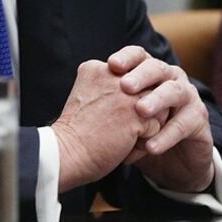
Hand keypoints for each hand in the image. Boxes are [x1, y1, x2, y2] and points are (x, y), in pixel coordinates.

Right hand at [51, 59, 161, 191]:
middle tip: (110, 129)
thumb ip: (107, 88)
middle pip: (144, 90)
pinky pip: (156, 128)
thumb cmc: (74, 134)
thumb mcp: (85, 96)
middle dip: (136, 114)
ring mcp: (126, 93)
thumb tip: (140, 98)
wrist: (65, 154)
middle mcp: (112, 74)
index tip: (101, 117)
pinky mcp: (138, 115)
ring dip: (142, 128)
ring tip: (118, 139)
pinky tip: (123, 149)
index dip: (121, 101)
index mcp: (95, 68)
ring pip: (155, 109)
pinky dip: (142, 144)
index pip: (128, 78)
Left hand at [108, 46, 214, 192]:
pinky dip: (167, 135)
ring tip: (140, 111)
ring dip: (157, 100)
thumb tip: (82, 93)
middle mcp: (171, 77)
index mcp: (150, 71)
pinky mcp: (199, 119)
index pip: (139, 55)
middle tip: (125, 86)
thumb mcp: (123, 116)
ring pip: (175, 91)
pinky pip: (185, 123)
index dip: (126, 57)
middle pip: (157, 68)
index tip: (110, 65)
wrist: (171, 160)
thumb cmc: (141, 131)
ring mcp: (188, 96)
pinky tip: (151, 146)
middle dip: (141, 75)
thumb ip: (109, 101)